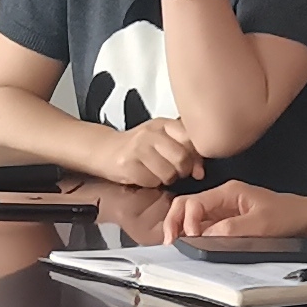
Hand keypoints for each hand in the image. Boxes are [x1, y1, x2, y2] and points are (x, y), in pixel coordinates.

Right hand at [89, 116, 205, 188]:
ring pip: (169, 172)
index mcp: (164, 124)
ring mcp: (138, 147)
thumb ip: (186, 150)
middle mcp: (151, 132)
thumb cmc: (140, 147)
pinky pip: (152, 181)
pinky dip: (152, 183)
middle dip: (182, 170)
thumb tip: (200, 172)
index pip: (191, 138)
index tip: (193, 163)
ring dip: (167, 179)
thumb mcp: (164, 139)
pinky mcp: (128, 164)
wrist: (106, 150)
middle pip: (182, 158)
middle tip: (175, 171)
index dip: (196, 155)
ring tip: (159, 172)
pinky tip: (146, 175)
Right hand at [166, 180, 306, 242]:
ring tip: (180, 247)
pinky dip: (195, 237)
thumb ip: (231, 230)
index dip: (185, 221)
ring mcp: (224, 212)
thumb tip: (204, 236)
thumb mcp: (260, 224)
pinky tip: (195, 248)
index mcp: (228, 192)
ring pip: (192, 218)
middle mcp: (222, 200)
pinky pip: (204, 228)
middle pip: (185, 207)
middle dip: (175, 223)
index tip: (191, 239)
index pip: (192, 203)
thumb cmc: (288, 217)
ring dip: (183, 231)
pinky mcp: (228, 224)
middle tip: (172, 243)